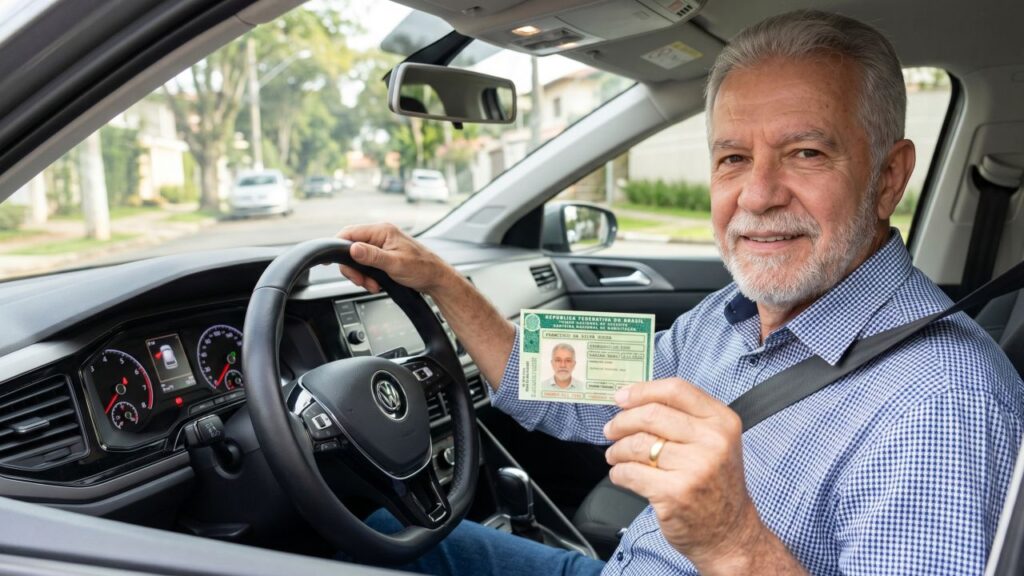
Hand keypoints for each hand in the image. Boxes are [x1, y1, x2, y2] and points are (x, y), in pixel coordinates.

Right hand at [336, 223, 455, 293]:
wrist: (436, 278)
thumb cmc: (422, 268)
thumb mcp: (394, 263)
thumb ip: (372, 256)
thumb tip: (352, 249)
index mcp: (382, 231)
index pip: (349, 233)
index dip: (337, 247)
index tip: (332, 261)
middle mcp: (380, 235)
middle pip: (351, 248)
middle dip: (353, 268)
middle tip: (362, 281)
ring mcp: (381, 245)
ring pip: (357, 258)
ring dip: (361, 274)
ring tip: (373, 284)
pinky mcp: (383, 255)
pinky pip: (366, 264)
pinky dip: (367, 276)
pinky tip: (377, 283)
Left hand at [603, 378, 770, 571]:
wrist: (730, 534)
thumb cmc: (716, 486)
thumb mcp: (716, 443)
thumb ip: (685, 418)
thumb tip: (635, 400)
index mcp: (722, 422)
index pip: (676, 389)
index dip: (642, 391)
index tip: (621, 398)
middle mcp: (712, 442)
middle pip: (651, 414)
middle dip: (622, 422)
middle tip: (611, 430)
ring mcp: (695, 468)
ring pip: (637, 444)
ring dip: (617, 450)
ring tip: (615, 455)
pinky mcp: (674, 493)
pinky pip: (631, 473)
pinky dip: (619, 473)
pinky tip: (621, 475)